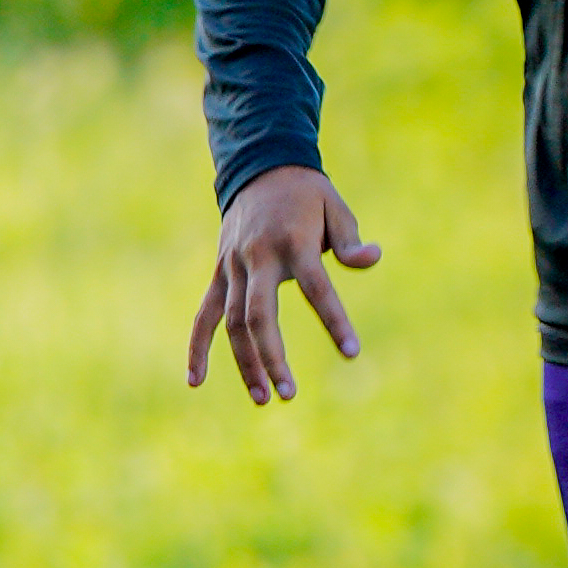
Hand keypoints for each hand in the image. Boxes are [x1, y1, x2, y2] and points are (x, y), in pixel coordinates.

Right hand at [186, 164, 378, 405]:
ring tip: (263, 399)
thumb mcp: (335, 209)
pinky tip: (196, 380)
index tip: (352, 352)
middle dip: (272, 357)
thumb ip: (349, 240)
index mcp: (293, 242)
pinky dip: (197, 347)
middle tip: (289, 394)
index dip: (334, 320)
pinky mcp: (219, 273)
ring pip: (231, 322)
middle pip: (258, 315)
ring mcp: (233, 267)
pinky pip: (204, 315)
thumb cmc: (307, 196)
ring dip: (245, 362)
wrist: (260, 168)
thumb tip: (371, 259)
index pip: (317, 288)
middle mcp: (258, 257)